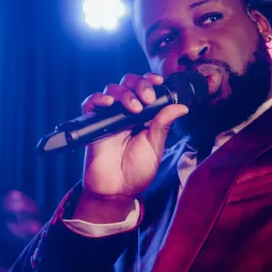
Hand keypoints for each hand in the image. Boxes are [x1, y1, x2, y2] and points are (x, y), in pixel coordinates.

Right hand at [79, 73, 188, 207]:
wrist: (117, 190)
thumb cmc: (137, 170)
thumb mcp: (155, 146)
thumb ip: (163, 124)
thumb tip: (182, 106)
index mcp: (143, 115)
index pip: (144, 88)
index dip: (150, 80)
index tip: (159, 81)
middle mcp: (125, 112)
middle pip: (128, 83)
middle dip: (139, 84)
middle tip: (147, 98)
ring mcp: (109, 117)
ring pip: (111, 89)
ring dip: (124, 93)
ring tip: (134, 108)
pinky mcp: (92, 124)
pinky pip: (90, 104)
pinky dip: (98, 99)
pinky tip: (109, 103)